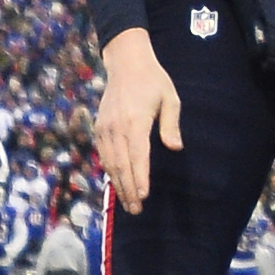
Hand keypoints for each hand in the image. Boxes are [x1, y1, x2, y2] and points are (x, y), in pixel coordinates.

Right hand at [95, 28, 182, 215]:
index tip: (143, 196)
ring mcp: (105, 129)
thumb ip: (171, 124)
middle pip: (121, 165)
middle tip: (136, 210)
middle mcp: (116, 128)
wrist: (126, 64)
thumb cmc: (153, 82)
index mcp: (135, 121)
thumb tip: (175, 148)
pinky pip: (103, 155)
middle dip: (129, 189)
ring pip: (110, 163)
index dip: (140, 178)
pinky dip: (110, 172)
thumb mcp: (170, 99)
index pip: (137, 156)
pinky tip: (117, 184)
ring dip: (118, 184)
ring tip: (128, 203)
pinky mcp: (99, 128)